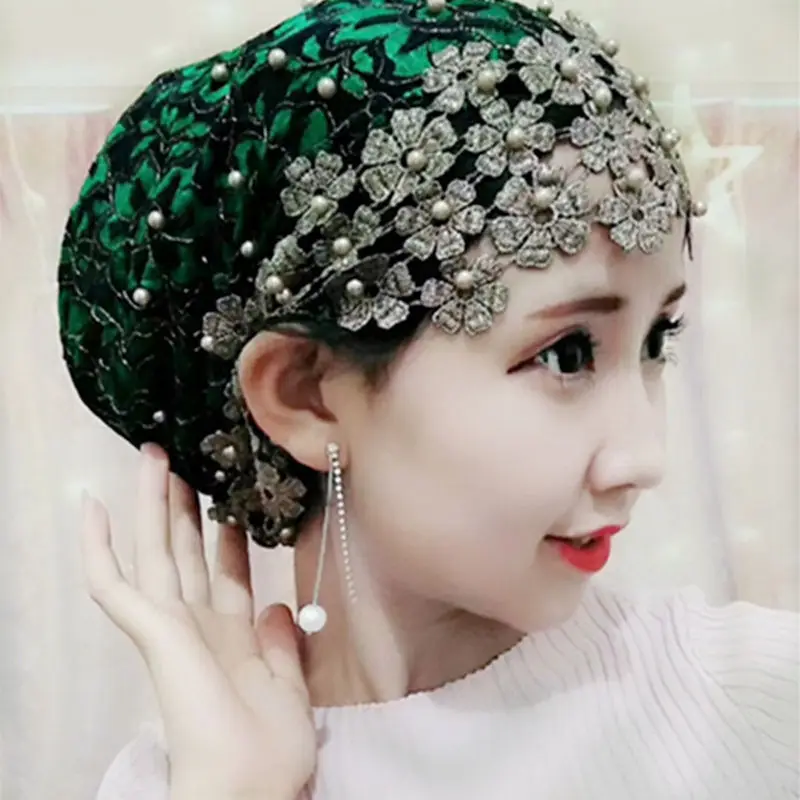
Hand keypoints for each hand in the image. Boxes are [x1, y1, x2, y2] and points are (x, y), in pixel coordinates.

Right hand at [81, 444, 315, 799]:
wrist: (250, 786)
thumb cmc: (271, 749)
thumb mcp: (289, 688)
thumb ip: (279, 645)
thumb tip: (273, 605)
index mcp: (231, 636)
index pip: (226, 571)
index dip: (227, 534)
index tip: (233, 499)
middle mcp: (198, 624)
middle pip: (186, 551)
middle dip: (184, 506)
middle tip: (183, 460)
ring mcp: (171, 625)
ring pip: (153, 551)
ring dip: (150, 504)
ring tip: (154, 458)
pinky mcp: (151, 632)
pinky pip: (114, 585)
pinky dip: (99, 547)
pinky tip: (93, 508)